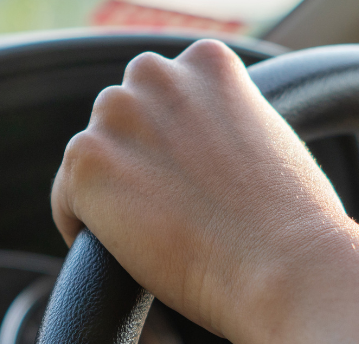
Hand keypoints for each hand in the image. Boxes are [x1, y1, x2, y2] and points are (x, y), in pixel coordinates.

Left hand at [51, 40, 358, 343]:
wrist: (284, 266)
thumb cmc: (292, 223)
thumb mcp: (268, 140)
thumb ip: (225, 123)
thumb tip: (195, 150)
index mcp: (207, 62)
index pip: (162, 93)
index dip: (173, 141)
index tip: (191, 179)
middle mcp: (157, 75)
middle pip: (121, 117)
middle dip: (138, 159)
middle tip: (172, 210)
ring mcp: (117, 115)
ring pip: (93, 157)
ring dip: (113, 193)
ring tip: (156, 234)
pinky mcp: (86, 161)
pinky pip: (66, 200)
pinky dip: (87, 229)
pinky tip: (129, 251)